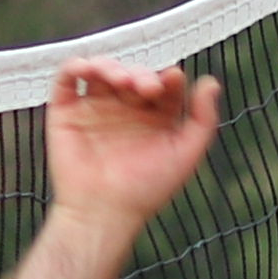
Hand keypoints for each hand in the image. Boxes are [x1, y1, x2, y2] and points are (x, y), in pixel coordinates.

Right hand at [43, 62, 222, 229]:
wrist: (104, 212)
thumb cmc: (146, 189)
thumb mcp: (186, 154)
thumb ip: (203, 119)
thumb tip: (211, 82)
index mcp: (154, 117)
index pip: (163, 84)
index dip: (168, 77)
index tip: (172, 80)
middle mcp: (125, 109)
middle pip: (134, 74)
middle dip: (142, 74)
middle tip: (147, 88)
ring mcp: (95, 108)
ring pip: (102, 70)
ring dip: (112, 66)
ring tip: (121, 80)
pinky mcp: (66, 112)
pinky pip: (67, 80)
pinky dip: (75, 66)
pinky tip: (88, 69)